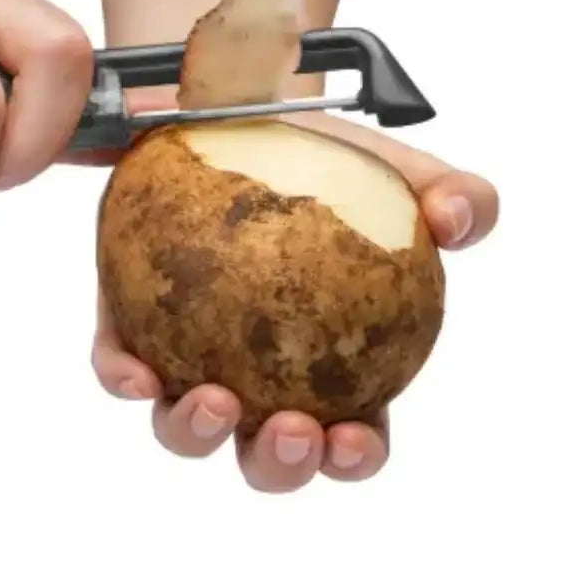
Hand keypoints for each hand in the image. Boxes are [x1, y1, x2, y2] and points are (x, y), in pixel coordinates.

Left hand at [87, 90, 499, 491]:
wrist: (235, 114)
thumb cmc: (317, 155)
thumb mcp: (388, 168)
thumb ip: (448, 195)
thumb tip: (461, 219)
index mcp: (326, 364)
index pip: (349, 433)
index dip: (353, 455)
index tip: (353, 434)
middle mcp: (254, 371)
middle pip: (265, 449)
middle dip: (280, 464)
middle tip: (294, 430)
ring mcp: (186, 351)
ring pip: (183, 423)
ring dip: (195, 431)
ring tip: (214, 400)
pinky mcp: (126, 320)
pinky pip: (118, 363)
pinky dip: (124, 375)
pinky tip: (134, 369)